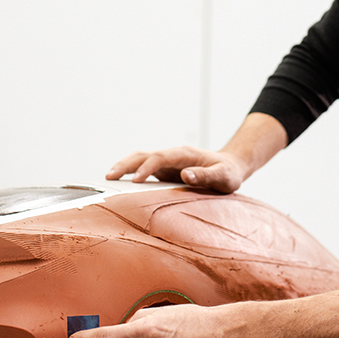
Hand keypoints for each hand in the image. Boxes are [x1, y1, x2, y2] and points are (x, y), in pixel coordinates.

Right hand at [106, 146, 245, 192]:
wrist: (230, 166)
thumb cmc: (228, 173)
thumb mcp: (223, 177)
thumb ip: (206, 176)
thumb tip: (186, 175)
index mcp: (185, 155)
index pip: (161, 158)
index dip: (147, 167)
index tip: (136, 180)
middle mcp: (173, 156)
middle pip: (145, 155)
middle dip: (127, 164)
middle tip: (109, 176)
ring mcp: (168, 162)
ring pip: (141, 159)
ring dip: (125, 166)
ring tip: (108, 178)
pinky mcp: (165, 170)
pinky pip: (144, 168)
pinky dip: (130, 172)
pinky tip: (119, 182)